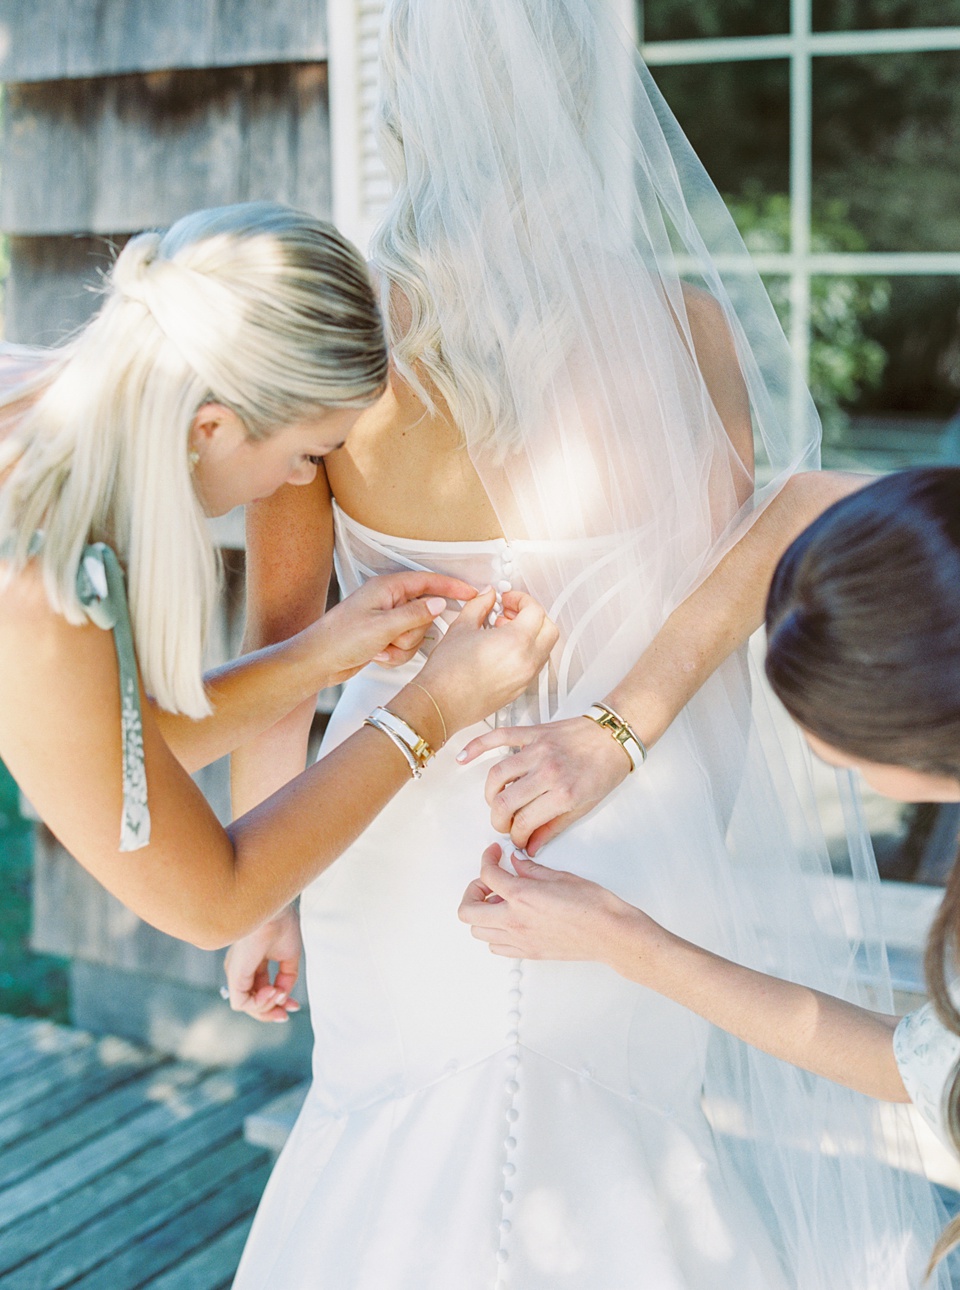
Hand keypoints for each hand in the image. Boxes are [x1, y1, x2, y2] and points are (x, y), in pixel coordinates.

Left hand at [223, 904, 302, 1022]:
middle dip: (272, 1010)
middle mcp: (241, 969)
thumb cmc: (282, 924)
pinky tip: (272, 993)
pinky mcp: (235, 976)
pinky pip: (242, 1003)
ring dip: (267, 1007)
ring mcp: (236, 973)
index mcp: (252, 961)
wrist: (275, 913)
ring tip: (280, 995)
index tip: (294, 1005)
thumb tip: (282, 996)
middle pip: (253, 1000)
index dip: (278, 1000)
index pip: (262, 989)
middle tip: (287, 1013)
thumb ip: (286, 979)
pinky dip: (259, 1004)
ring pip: (247, 1005)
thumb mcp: (289, 957)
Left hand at [307, 571, 478, 686]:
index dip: (451, 587)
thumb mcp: (382, 626)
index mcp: (387, 588)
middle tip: (393, 639)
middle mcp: (388, 601)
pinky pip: (404, 647)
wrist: (317, 662)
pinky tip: (377, 656)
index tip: (472, 593)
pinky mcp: (383, 637)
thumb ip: (415, 615)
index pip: (428, 581)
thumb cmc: (341, 639)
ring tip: (380, 650)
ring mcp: (386, 620)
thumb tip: (439, 604)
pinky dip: (394, 655)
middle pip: (424, 613)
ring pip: (416, 634)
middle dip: (413, 632)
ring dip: (402, 647)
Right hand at [414, 589, 557, 734]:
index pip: (535, 611)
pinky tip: (503, 649)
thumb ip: (479, 605)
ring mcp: (525, 678)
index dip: (521, 599)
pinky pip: (534, 665)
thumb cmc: (448, 673)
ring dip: (532, 634)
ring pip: (545, 648)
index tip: (508, 599)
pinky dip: (526, 652)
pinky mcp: (519, 689)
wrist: (441, 703)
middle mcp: (526, 661)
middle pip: (549, 629)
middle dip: (534, 615)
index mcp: (516, 642)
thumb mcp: (461, 627)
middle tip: (512, 611)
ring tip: (505, 629)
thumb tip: (487, 597)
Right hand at [457, 716, 630, 851]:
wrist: (615, 735)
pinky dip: (477, 746)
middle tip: (505, 826)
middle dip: (499, 821)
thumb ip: (553, 827)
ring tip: (497, 803)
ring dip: (491, 794)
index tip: (518, 840)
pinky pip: (498, 737)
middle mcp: (546, 771)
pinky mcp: (532, 733)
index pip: (524, 823)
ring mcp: (537, 750)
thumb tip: (531, 846)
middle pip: (504, 802)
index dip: (516, 837)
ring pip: (496, 775)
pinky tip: (463, 758)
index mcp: (562, 793)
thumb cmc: (605, 769)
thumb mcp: (585, 807)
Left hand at [458, 843, 639, 961]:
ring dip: (481, 913)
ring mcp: (519, 940)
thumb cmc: (593, 905)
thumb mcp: (560, 876)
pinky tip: (509, 920)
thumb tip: (515, 862)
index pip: (487, 874)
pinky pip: (496, 947)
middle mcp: (514, 921)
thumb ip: (531, 869)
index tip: (494, 854)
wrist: (609, 933)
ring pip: (478, 931)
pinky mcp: (528, 952)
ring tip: (499, 901)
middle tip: (488, 881)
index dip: (487, 859)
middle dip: (472, 891)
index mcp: (522, 896)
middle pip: (468, 910)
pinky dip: (494, 933)